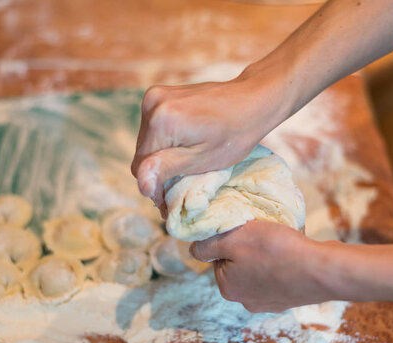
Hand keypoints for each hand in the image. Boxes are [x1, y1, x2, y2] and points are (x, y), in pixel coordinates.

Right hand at [130, 66, 294, 214]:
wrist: (252, 100)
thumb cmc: (233, 135)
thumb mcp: (201, 160)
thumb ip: (167, 169)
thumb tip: (141, 184)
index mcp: (160, 121)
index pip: (140, 165)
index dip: (155, 186)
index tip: (173, 198)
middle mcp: (152, 103)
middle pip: (142, 152)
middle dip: (159, 170)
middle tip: (183, 184)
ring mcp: (155, 95)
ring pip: (147, 141)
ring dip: (163, 155)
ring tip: (188, 162)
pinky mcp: (161, 94)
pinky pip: (155, 127)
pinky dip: (167, 140)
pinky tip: (187, 144)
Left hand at [190, 220, 344, 312]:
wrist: (321, 271)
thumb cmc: (276, 250)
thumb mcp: (234, 238)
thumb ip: (208, 244)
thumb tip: (193, 250)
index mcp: (227, 287)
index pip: (219, 256)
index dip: (231, 239)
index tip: (247, 230)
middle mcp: (244, 300)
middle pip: (238, 264)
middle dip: (248, 248)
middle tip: (264, 235)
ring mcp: (268, 303)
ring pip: (259, 270)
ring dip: (266, 256)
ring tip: (280, 244)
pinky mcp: (289, 299)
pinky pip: (278, 276)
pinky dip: (283, 264)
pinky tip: (292, 255)